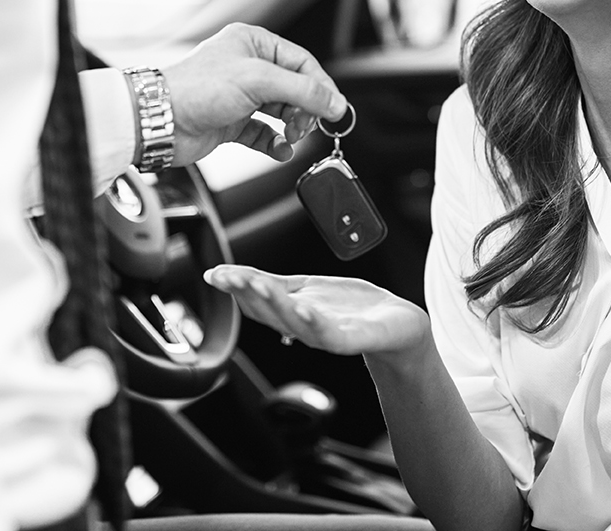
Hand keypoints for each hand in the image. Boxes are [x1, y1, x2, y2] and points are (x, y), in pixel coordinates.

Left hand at [161, 23, 346, 166]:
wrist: (159, 121)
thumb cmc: (195, 89)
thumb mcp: (258, 81)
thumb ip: (302, 91)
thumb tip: (335, 102)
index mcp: (253, 43)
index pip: (302, 62)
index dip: (321, 87)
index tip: (336, 110)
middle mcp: (247, 67)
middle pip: (294, 88)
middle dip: (305, 109)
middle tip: (308, 125)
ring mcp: (239, 96)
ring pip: (282, 112)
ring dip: (292, 127)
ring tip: (292, 136)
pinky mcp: (231, 122)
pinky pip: (264, 133)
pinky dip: (275, 143)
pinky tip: (281, 149)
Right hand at [203, 264, 430, 357]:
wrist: (395, 324)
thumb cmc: (349, 308)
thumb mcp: (304, 289)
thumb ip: (271, 284)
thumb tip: (229, 272)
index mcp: (290, 314)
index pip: (255, 301)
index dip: (234, 287)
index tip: (215, 274)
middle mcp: (303, 328)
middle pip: (268, 313)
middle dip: (247, 293)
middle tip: (230, 276)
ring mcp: (326, 335)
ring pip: (293, 322)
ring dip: (273, 304)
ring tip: (257, 285)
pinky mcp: (352, 339)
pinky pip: (328, 334)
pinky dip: (314, 321)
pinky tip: (303, 307)